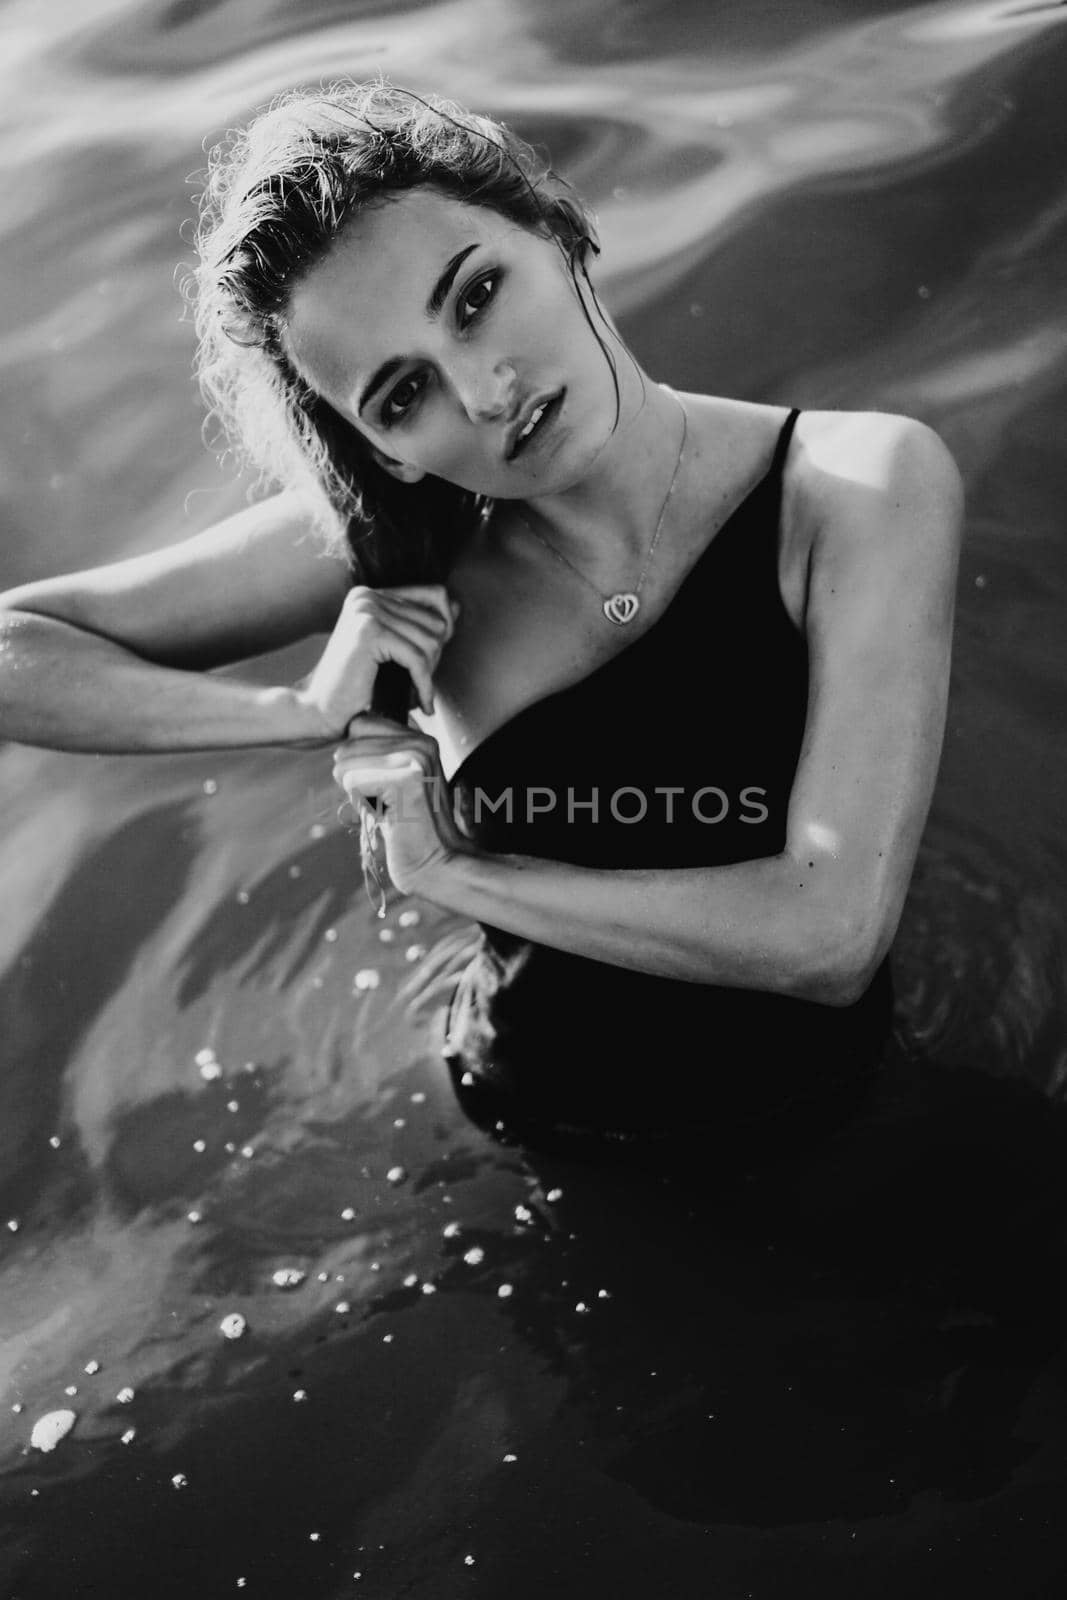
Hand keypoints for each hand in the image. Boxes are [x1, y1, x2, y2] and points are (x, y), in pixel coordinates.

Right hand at [294, 583, 459, 737]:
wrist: (318, 710)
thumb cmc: (356, 687)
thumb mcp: (393, 651)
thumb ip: (420, 627)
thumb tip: (456, 605)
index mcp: (371, 595)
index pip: (435, 595)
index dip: (445, 629)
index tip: (434, 660)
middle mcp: (368, 596)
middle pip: (437, 620)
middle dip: (436, 658)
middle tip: (420, 684)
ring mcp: (367, 610)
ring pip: (431, 641)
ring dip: (429, 675)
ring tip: (416, 694)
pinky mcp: (369, 632)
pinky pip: (417, 659)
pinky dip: (424, 686)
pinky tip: (421, 704)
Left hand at [332, 714, 470, 898]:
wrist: (438, 863)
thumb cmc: (411, 827)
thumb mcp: (400, 781)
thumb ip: (379, 755)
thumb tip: (341, 743)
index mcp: (421, 738)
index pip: (360, 724)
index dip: (357, 757)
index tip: (382, 786)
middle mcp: (421, 741)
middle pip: (348, 743)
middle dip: (354, 776)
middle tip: (386, 801)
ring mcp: (415, 759)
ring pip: (345, 763)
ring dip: (357, 793)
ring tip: (388, 808)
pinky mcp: (404, 780)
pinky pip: (351, 782)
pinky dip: (362, 805)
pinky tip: (388, 817)